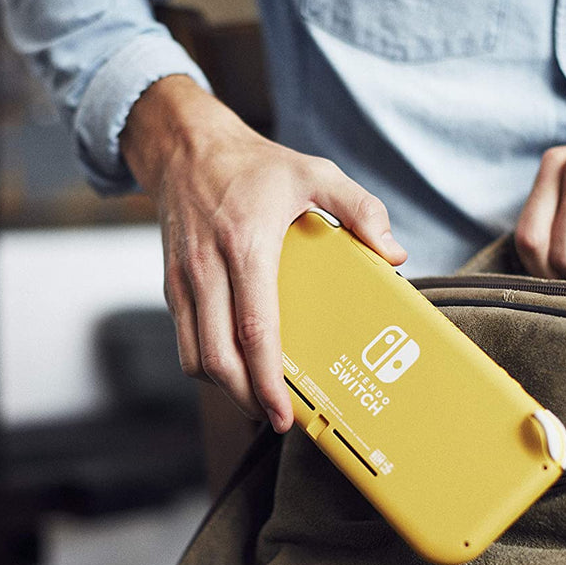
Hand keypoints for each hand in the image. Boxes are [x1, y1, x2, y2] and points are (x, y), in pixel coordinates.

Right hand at [121, 75, 406, 432]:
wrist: (184, 146)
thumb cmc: (253, 164)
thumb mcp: (315, 171)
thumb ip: (360, 208)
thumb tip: (393, 254)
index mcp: (246, 247)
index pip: (256, 330)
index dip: (268, 381)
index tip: (285, 413)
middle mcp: (207, 270)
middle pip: (219, 358)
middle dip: (248, 399)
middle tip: (278, 418)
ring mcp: (183, 280)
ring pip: (195, 358)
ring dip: (225, 388)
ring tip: (259, 398)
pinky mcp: (171, 285)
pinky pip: (185, 341)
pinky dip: (208, 365)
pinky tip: (236, 367)